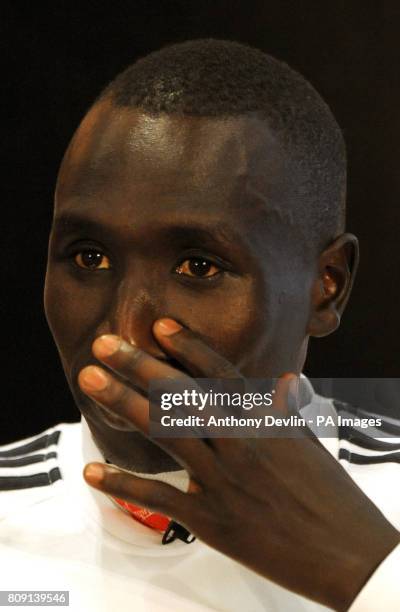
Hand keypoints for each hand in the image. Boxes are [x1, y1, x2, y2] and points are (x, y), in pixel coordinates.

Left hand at [79, 318, 399, 610]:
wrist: (345, 551)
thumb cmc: (329, 493)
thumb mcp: (306, 440)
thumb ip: (283, 409)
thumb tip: (281, 380)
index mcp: (264, 421)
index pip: (220, 374)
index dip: (189, 345)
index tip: (159, 324)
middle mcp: (239, 443)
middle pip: (182, 396)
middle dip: (140, 365)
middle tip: (104, 343)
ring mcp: (223, 481)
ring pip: (165, 433)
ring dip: (124, 403)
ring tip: (91, 380)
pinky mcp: (211, 520)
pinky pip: (161, 497)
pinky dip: (124, 484)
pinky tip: (93, 471)